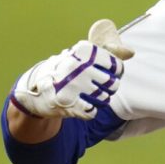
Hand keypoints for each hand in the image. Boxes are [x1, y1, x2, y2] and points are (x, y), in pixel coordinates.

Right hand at [10, 19, 133, 119]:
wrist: (34, 89)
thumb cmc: (67, 69)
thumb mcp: (84, 55)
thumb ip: (108, 51)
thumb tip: (131, 52)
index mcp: (84, 51)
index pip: (117, 66)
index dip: (116, 73)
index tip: (108, 74)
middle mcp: (78, 66)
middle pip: (113, 85)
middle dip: (109, 88)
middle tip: (97, 86)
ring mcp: (72, 85)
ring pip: (105, 99)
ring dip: (100, 100)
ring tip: (89, 95)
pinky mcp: (66, 103)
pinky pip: (92, 112)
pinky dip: (90, 111)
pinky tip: (81, 105)